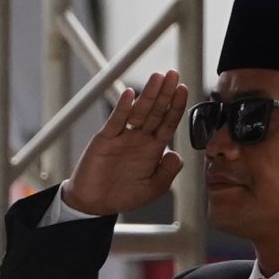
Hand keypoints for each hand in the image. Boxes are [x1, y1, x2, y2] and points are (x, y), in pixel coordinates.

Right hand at [62, 70, 188, 216]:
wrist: (95, 203)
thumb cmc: (123, 196)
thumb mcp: (152, 189)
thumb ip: (167, 174)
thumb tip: (178, 155)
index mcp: (153, 149)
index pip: (168, 123)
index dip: (176, 106)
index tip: (184, 89)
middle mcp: (139, 138)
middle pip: (155, 111)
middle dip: (165, 93)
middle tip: (173, 74)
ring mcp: (123, 137)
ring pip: (138, 111)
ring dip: (148, 94)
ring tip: (157, 78)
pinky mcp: (105, 139)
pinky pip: (116, 121)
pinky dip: (122, 108)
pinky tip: (130, 95)